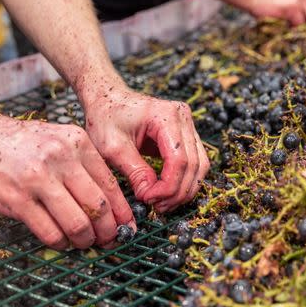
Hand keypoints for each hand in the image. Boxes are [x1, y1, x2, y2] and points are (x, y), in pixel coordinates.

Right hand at [0, 112, 133, 249]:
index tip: (127, 227)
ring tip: (84, 244)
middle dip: (109, 231)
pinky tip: (60, 242)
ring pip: (78, 223)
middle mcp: (61, 157)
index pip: (111, 184)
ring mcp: (38, 178)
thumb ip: (80, 164)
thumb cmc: (12, 143)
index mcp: (76, 141)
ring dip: (85, 241)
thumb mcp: (54, 139)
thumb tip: (107, 202)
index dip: (122, 212)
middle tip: (109, 241)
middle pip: (99, 206)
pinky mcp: (16, 199)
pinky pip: (50, 232)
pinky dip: (60, 243)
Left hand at [83, 88, 209, 212]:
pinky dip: (184, 180)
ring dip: (184, 189)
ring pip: (200, 165)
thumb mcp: (113, 147)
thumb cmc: (105, 117)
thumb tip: (149, 196)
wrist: (106, 98)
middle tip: (157, 207)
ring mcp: (188, 124)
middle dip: (177, 192)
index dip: (168, 186)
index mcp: (166, 116)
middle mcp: (183, 117)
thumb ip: (134, 172)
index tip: (149, 199)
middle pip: (194, 164)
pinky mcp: (186, 133)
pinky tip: (167, 193)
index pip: (179, 159)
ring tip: (162, 204)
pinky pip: (195, 162)